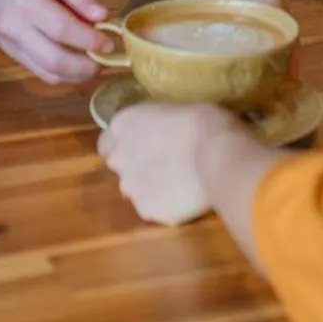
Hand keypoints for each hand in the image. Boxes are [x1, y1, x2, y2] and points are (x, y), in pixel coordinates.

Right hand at [0, 0, 110, 84]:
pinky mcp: (11, 56)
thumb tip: (103, 16)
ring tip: (96, 63)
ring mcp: (11, 46)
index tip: (110, 43)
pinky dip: (63, 75)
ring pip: (48, 73)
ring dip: (77, 75)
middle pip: (54, 59)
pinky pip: (40, 74)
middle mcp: (15, 28)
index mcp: (27, 1)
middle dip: (86, 66)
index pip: (61, 28)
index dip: (89, 40)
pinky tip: (78, 66)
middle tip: (106, 59)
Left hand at [98, 101, 240, 224]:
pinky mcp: (146, 211)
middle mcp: (119, 157)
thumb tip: (163, 135)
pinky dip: (168, 205)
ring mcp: (130, 187)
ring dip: (152, 188)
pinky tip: (188, 196)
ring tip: (182, 182)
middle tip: (168, 164)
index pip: (106, 143)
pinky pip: (155, 209)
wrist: (216, 152)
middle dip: (138, 168)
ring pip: (137, 191)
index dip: (125, 146)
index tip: (144, 147)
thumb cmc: (202, 120)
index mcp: (123, 124)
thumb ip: (155, 127)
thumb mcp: (172, 110)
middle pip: (121, 168)